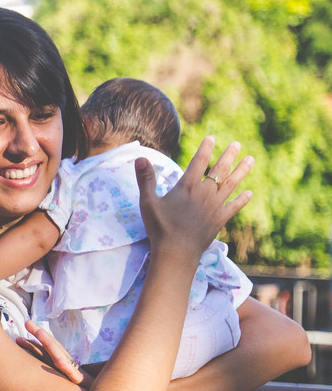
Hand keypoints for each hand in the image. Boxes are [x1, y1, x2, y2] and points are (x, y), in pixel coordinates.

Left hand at [16, 320, 90, 386]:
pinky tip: (59, 361)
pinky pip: (73, 375)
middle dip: (39, 334)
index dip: (36, 341)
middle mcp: (68, 367)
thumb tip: (43, 370)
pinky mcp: (81, 384)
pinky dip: (67, 367)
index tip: (22, 331)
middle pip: (52, 347)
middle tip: (27, 321)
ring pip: (60, 356)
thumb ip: (57, 375)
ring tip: (39, 332)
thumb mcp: (67, 385)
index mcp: (64, 366)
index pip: (49, 350)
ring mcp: (74, 374)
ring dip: (50, 343)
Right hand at [136, 137, 253, 267]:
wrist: (176, 252)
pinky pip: (235, 206)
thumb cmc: (159, 227)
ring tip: (250, 159)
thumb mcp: (148, 202)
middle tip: (237, 144)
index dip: (205, 148)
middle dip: (229, 155)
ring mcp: (215, 206)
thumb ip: (145, 179)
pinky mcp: (220, 219)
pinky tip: (249, 193)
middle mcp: (205, 192)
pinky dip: (242, 199)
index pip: (199, 161)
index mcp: (187, 186)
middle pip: (220, 169)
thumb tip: (140, 158)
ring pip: (232, 184)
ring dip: (242, 170)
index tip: (211, 138)